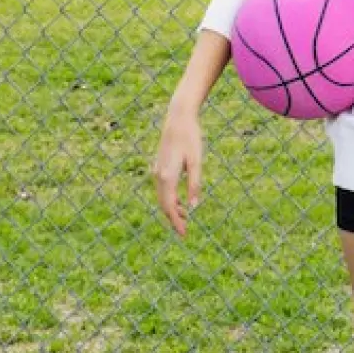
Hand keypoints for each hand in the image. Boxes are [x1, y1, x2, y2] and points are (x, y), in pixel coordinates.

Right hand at [153, 103, 203, 234]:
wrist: (178, 118)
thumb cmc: (190, 138)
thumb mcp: (196, 162)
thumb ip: (194, 185)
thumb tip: (194, 207)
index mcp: (167, 177)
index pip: (170, 207)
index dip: (176, 222)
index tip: (184, 234)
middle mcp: (159, 175)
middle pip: (163, 205)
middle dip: (173, 219)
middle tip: (184, 232)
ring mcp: (157, 170)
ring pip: (162, 197)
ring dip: (172, 209)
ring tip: (186, 217)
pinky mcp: (159, 165)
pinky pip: (162, 189)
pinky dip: (169, 199)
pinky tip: (179, 201)